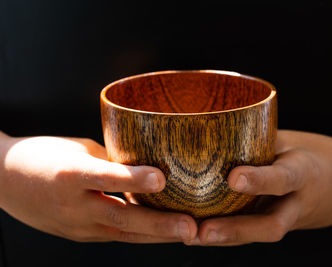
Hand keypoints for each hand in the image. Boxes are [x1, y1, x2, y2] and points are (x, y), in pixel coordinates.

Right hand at [0, 133, 196, 242]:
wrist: (3, 180)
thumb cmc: (42, 156)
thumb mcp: (77, 149)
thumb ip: (110, 162)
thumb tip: (144, 170)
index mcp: (69, 174)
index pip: (106, 177)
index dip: (134, 179)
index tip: (162, 179)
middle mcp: (72, 204)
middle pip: (120, 217)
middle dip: (159, 225)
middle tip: (190, 229)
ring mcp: (75, 225)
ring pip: (122, 233)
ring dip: (156, 236)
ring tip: (187, 235)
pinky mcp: (78, 234)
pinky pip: (114, 235)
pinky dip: (140, 233)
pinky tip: (163, 232)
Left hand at [192, 130, 331, 245]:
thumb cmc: (316, 155)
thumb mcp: (294, 141)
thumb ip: (262, 142)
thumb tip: (217, 133)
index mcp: (305, 173)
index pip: (283, 178)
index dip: (260, 180)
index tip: (233, 178)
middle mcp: (299, 203)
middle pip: (271, 225)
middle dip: (236, 230)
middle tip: (202, 232)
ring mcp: (291, 219)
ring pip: (258, 235)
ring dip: (226, 239)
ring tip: (191, 237)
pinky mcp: (280, 224)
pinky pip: (254, 233)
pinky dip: (228, 234)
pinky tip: (199, 231)